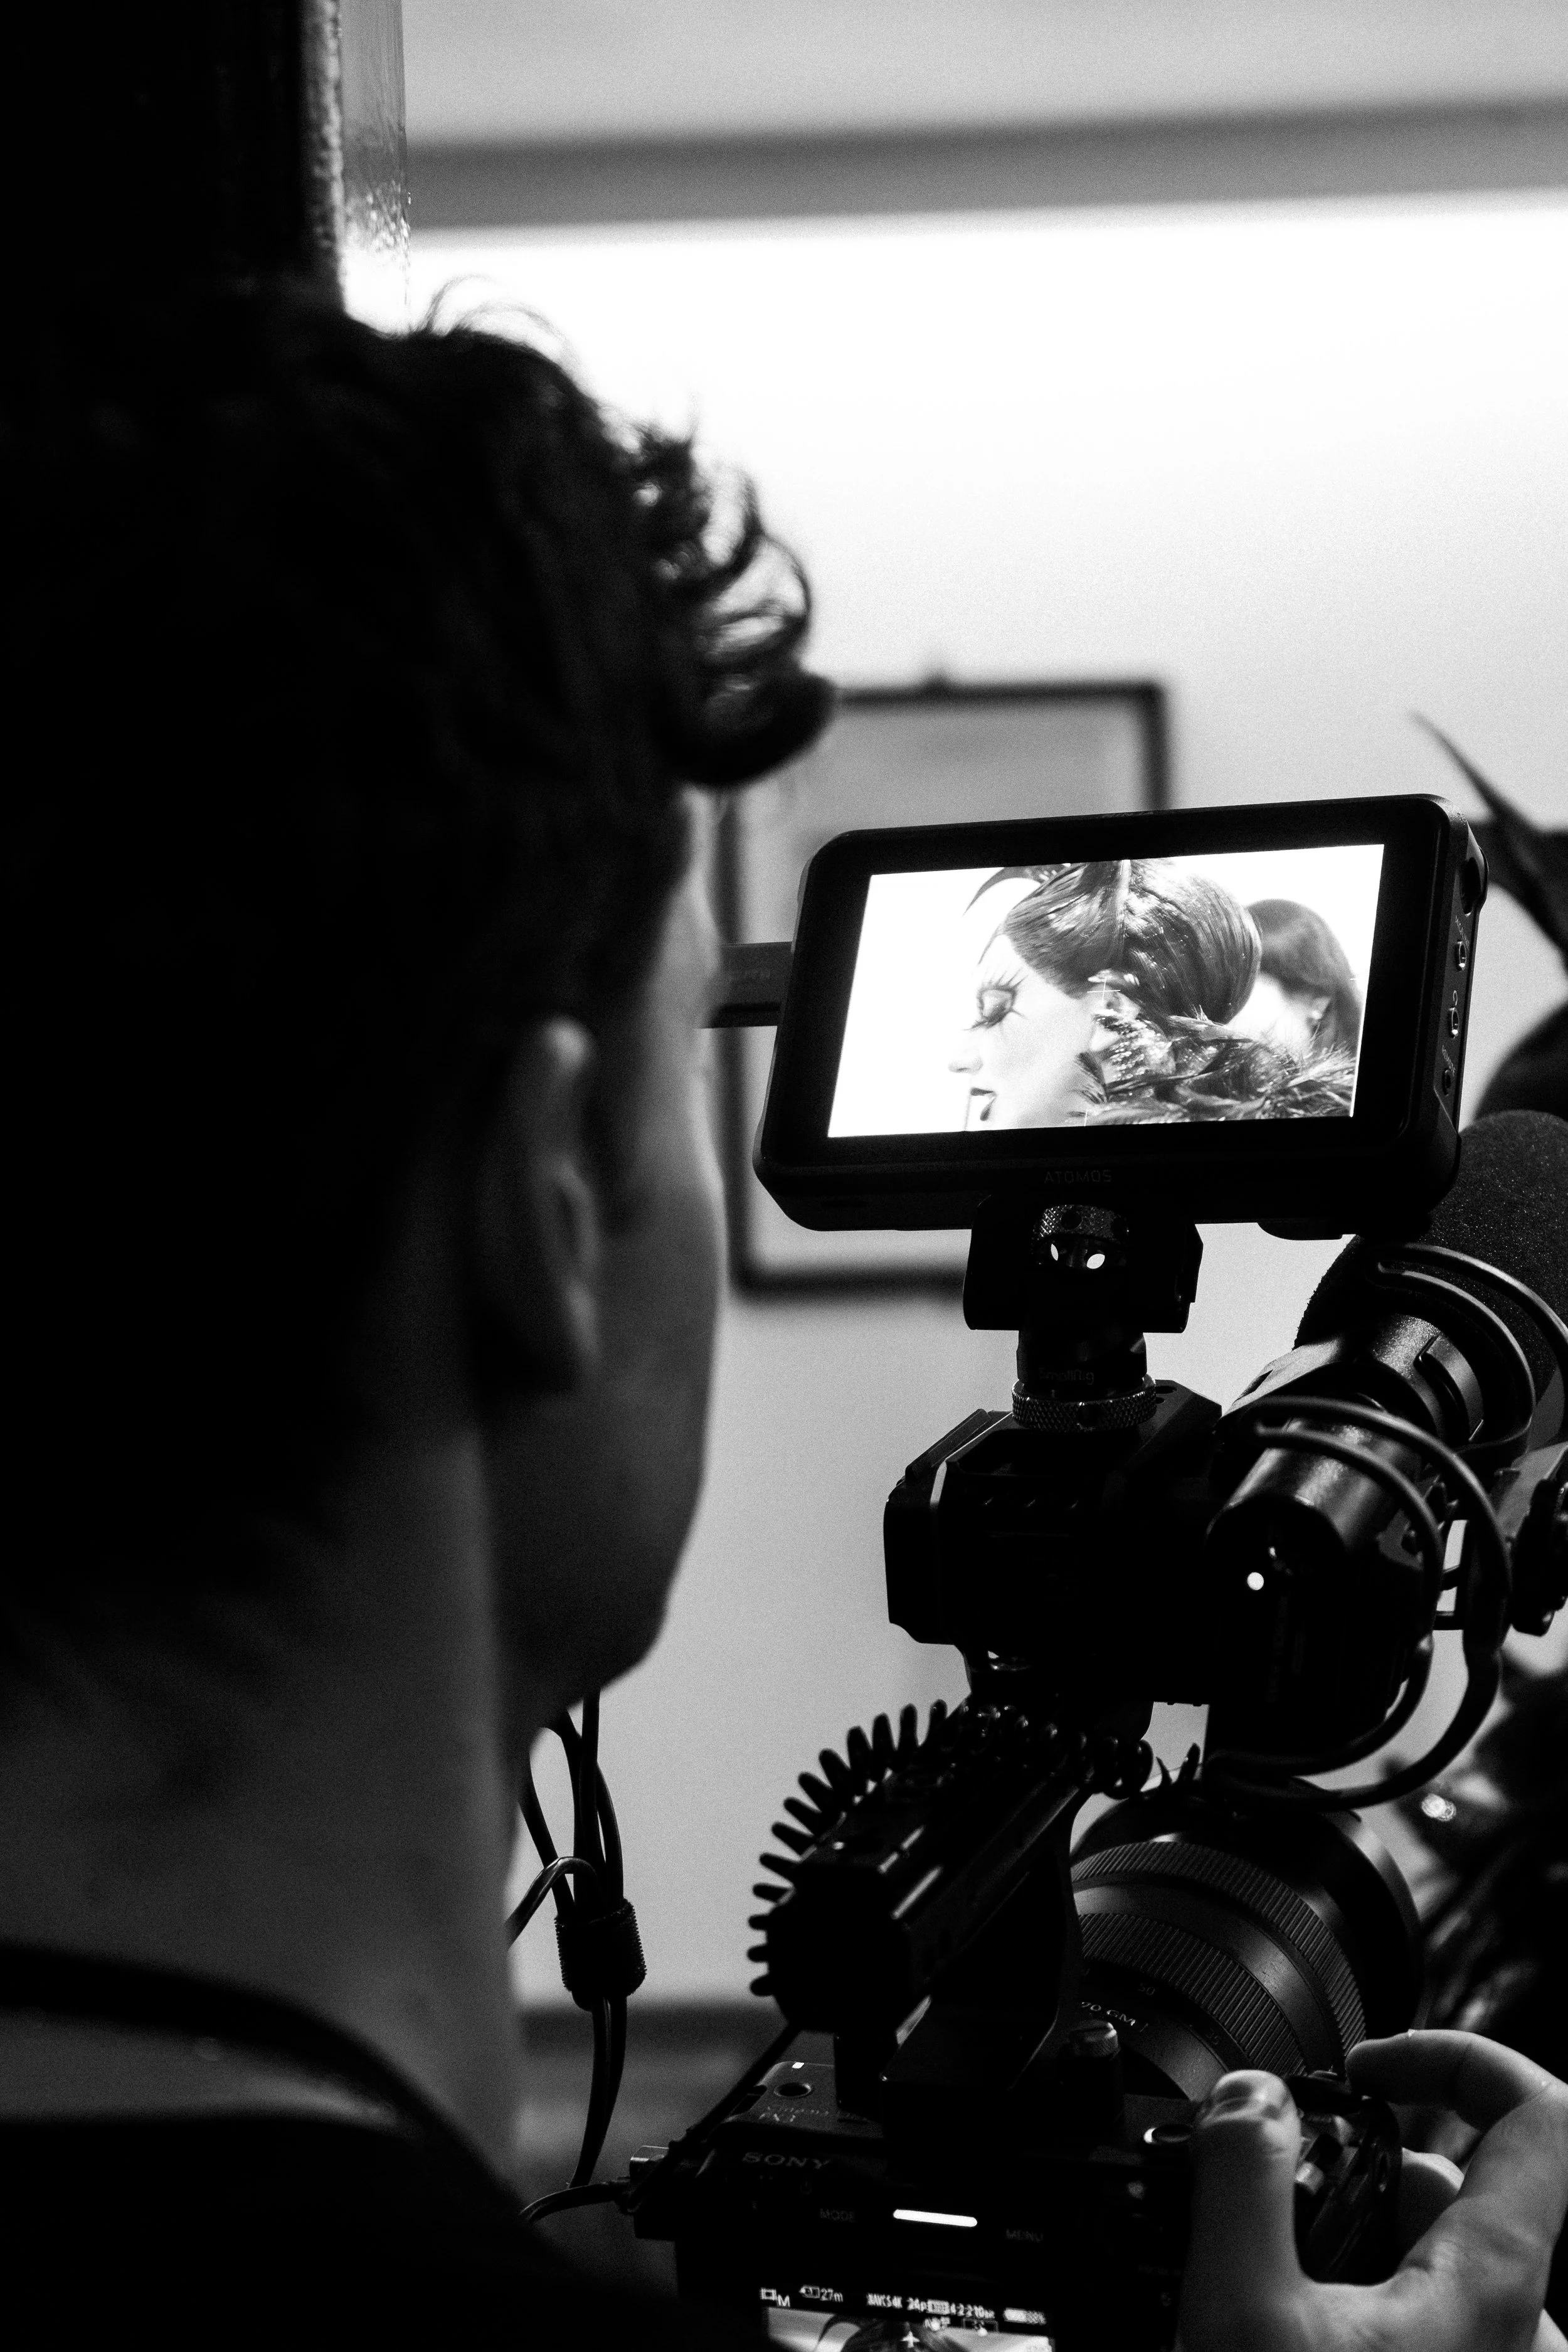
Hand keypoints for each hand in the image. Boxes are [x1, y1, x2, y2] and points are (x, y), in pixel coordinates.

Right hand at [1178, 2031, 1567, 2349]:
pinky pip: (1421, 2316)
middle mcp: (1515, 2327)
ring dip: (1351, 2240)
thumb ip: (1244, 2183)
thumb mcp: (1243, 2316)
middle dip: (1358, 2170)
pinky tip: (1284, 2326)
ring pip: (1435, 2260)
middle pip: (1459, 2188)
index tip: (1367, 2070)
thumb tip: (1250, 2095)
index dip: (1455, 2055)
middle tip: (1273, 2201)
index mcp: (1493, 2283)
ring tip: (1262, 2281)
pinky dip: (1355, 2296)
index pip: (1543, 2112)